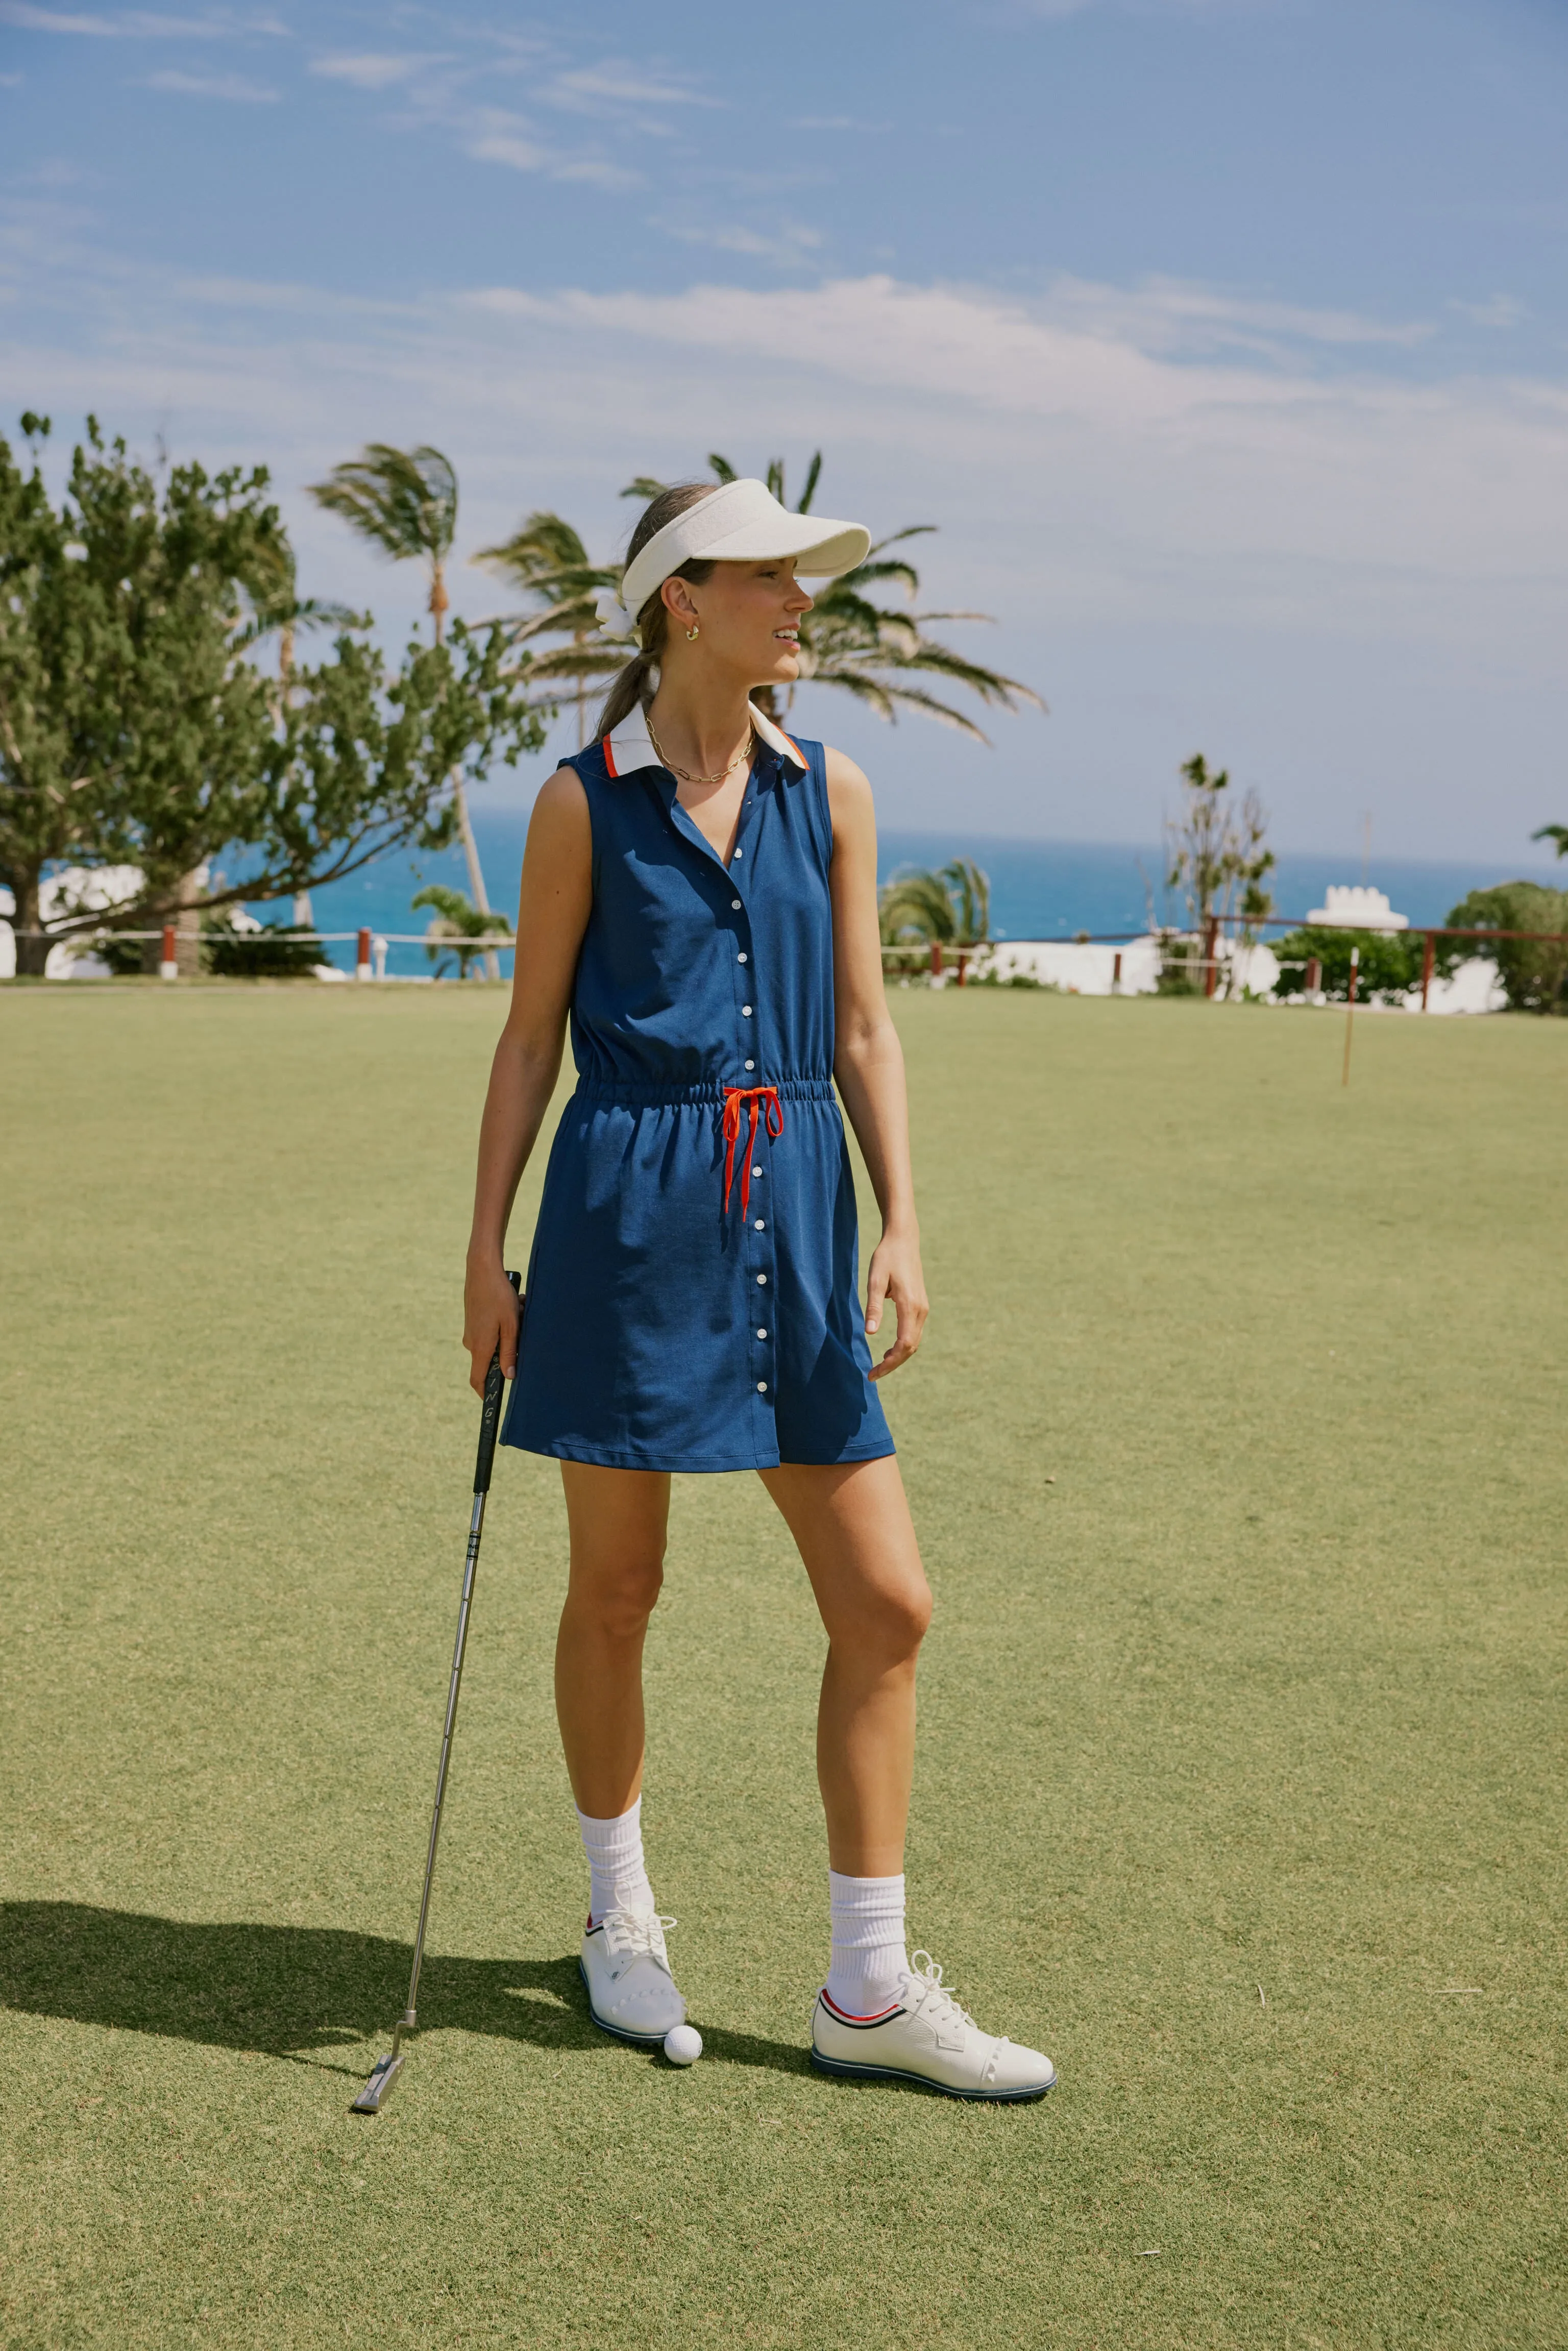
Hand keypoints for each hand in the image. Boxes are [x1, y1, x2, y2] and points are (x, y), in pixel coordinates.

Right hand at [463, 1258, 521, 1395]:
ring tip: (519, 1311)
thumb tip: (508, 1376)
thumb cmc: (498, 1296)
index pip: (477, 1379)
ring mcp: (471, 1331)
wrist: (482, 1269)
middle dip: (510, 1349)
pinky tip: (514, 1305)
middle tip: (522, 1328)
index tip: (494, 1399)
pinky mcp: (473, 1321)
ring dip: (510, 1331)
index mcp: (480, 1347)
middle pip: (492, 1359)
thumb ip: (509, 1352)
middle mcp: (471, 1342)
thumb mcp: (510, 1325)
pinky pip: (492, 1329)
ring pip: (495, 1341)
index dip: (485, 1392)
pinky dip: (504, 1322)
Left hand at [864, 1229, 927, 1380]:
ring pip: (914, 1342)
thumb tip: (871, 1333)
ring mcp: (923, 1308)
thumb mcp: (875, 1280)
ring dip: (898, 1356)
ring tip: (879, 1366)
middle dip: (893, 1364)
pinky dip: (903, 1346)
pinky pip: (914, 1333)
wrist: (903, 1240)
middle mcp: (920, 1310)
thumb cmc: (886, 1257)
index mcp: (910, 1306)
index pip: (903, 1345)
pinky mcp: (920, 1305)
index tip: (872, 1373)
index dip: (889, 1363)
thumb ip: (873, 1306)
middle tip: (872, 1375)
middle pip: (910, 1348)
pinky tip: (890, 1350)